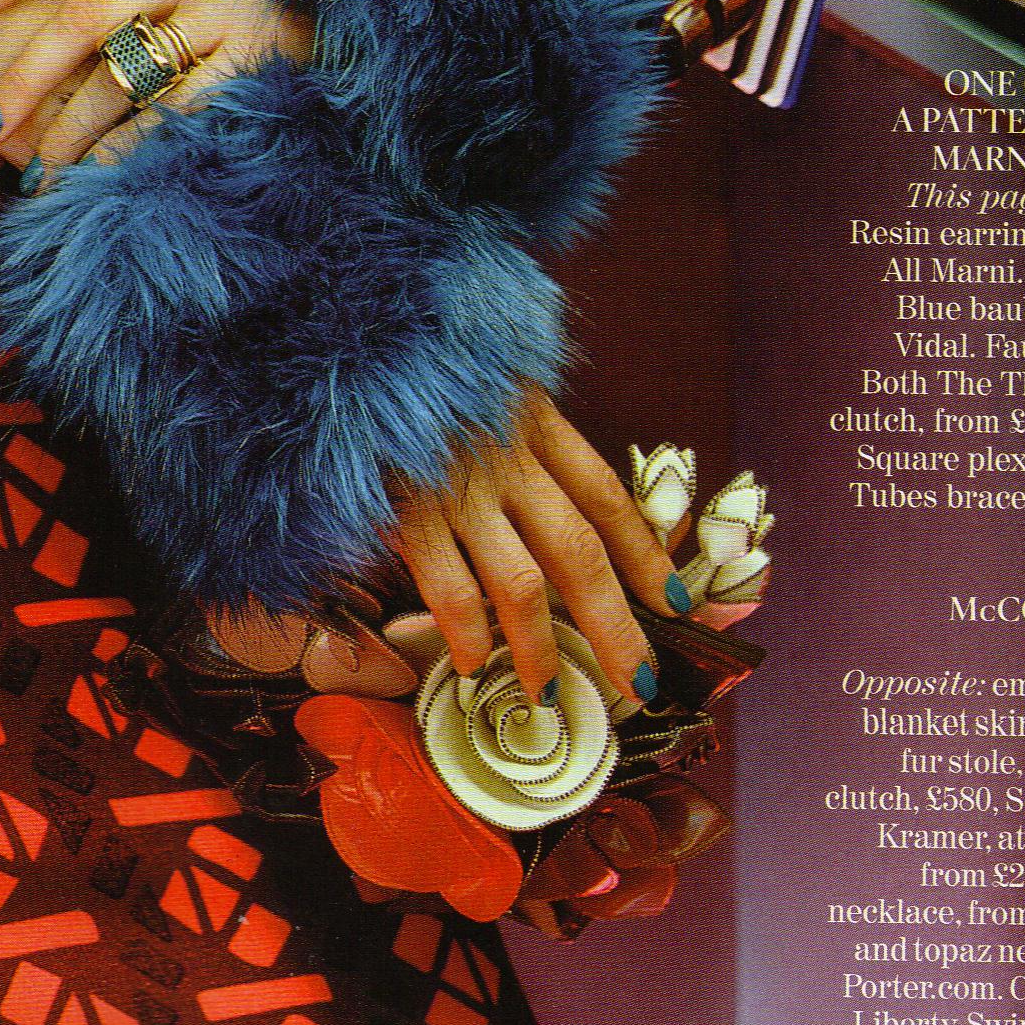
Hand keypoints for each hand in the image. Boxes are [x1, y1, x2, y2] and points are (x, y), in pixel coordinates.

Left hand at [0, 0, 311, 176]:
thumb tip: (94, 1)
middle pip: (81, 15)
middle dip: (28, 75)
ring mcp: (221, 9)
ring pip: (121, 70)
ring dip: (75, 129)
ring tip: (48, 174)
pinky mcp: (256, 53)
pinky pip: (180, 106)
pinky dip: (139, 144)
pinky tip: (113, 175)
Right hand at [386, 389, 684, 712]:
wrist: (352, 334)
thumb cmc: (420, 362)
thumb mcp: (489, 377)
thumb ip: (523, 431)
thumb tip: (562, 502)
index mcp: (533, 419)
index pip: (606, 498)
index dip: (645, 555)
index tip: (673, 602)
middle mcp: (507, 456)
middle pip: (579, 553)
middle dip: (615, 625)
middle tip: (640, 679)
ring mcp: (458, 484)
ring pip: (522, 583)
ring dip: (539, 647)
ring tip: (547, 691)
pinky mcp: (406, 505)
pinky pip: (449, 584)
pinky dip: (465, 631)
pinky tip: (472, 661)